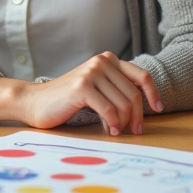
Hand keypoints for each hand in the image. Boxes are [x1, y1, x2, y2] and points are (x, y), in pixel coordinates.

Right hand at [24, 52, 162, 135]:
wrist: (34, 102)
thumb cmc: (67, 100)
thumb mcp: (96, 88)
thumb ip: (115, 89)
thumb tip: (141, 107)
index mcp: (107, 60)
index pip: (141, 76)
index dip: (153, 94)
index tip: (158, 110)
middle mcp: (101, 62)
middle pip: (134, 94)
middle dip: (136, 117)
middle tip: (133, 132)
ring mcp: (91, 72)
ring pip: (123, 104)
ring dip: (123, 123)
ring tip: (115, 131)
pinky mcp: (82, 87)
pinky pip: (109, 110)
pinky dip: (112, 124)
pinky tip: (109, 131)